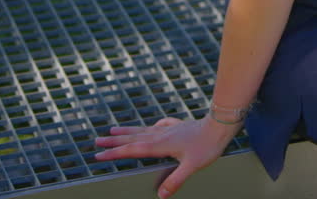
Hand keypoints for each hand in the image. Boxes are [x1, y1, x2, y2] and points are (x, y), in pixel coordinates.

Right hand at [93, 115, 239, 197]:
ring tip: (112, 129)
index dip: (115, 153)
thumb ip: (176, 180)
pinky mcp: (177, 126)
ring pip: (142, 130)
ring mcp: (168, 129)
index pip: (133, 150)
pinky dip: (150, 126)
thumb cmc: (207, 145)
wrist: (219, 125)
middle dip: (114, 141)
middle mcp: (161, 135)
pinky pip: (158, 126)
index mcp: (160, 145)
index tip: (99, 155)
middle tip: (97, 141)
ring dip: (126, 131)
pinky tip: (152, 125)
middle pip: (132, 138)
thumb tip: (161, 196)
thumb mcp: (191, 166)